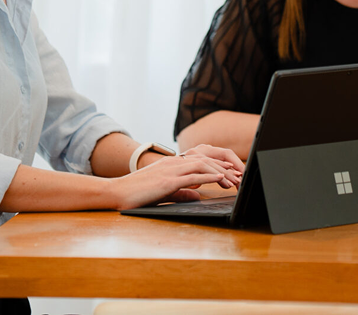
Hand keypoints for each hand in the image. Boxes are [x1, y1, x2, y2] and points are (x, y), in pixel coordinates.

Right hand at [110, 148, 243, 210]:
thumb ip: (182, 192)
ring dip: (220, 172)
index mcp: (172, 163)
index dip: (218, 165)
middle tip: (239, 176)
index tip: (232, 172)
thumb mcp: (164, 191)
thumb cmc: (138, 193)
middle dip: (224, 167)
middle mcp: (173, 163)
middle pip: (205, 159)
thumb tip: (197, 196)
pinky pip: (192, 176)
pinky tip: (220, 179)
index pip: (200, 160)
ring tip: (234, 180)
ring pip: (202, 165)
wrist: (118, 192)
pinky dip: (208, 176)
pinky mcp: (168, 181)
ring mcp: (171, 170)